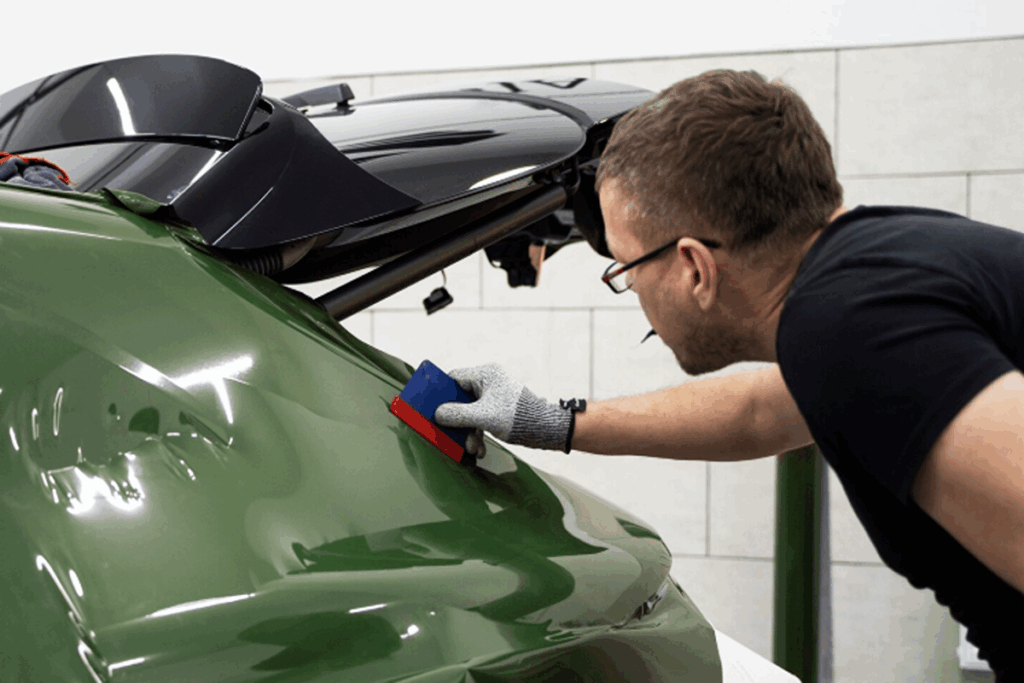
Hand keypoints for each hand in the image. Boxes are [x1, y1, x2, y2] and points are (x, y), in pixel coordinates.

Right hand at [433, 364, 572, 453]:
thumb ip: (457, 414)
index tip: (431, 407)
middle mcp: (489, 383)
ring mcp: (494, 397)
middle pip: (460, 399)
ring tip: (471, 448)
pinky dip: (477, 434)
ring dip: (468, 432)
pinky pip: (480, 420)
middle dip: (457, 421)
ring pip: (469, 413)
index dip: (441, 393)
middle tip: (450, 435)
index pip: (454, 379)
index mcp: (485, 375)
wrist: (546, 429)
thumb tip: (438, 414)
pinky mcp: (498, 411)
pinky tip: (479, 449)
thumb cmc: (518, 417)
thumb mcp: (483, 417)